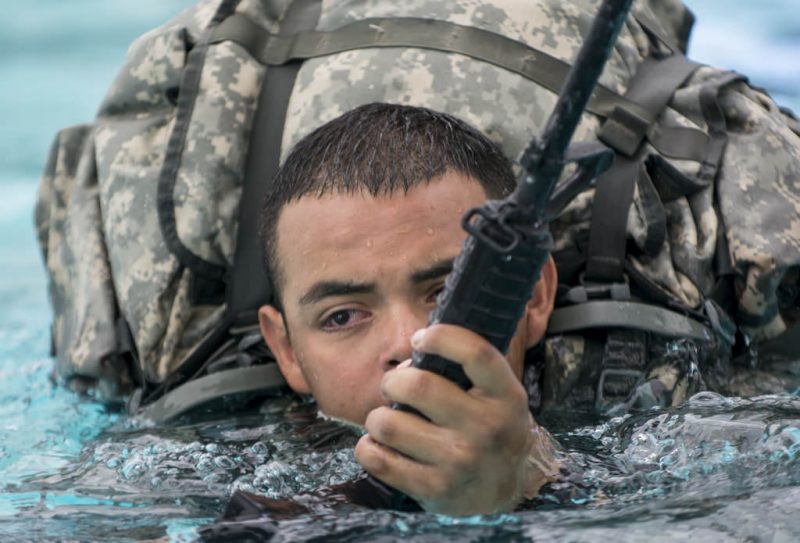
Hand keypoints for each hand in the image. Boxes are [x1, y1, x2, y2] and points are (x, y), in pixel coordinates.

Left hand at [354, 324, 558, 514]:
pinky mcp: (434, 489)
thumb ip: (470, 366)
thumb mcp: (499, 396)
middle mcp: (487, 428)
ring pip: (388, 423)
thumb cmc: (491, 430)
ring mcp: (460, 461)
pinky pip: (377, 457)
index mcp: (506, 396)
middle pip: (417, 385)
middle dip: (393, 381)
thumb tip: (421, 336)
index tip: (420, 339)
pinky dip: (368, 448)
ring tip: (387, 421)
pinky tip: (381, 445)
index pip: (474, 352)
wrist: (504, 494)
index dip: (440, 336)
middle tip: (394, 387)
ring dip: (377, 417)